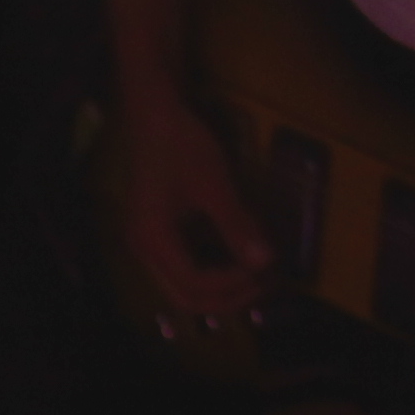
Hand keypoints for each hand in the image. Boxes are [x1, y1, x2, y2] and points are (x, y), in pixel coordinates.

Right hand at [113, 95, 276, 331]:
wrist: (156, 115)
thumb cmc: (183, 145)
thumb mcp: (214, 184)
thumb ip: (237, 225)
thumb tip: (267, 262)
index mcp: (154, 242)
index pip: (196, 285)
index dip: (234, 284)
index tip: (268, 268)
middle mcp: (146, 253)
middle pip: (188, 299)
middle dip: (230, 298)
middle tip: (268, 284)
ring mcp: (151, 247)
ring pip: (187, 289)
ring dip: (225, 289)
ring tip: (262, 276)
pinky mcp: (160, 237)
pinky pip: (189, 269)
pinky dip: (218, 272)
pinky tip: (243, 259)